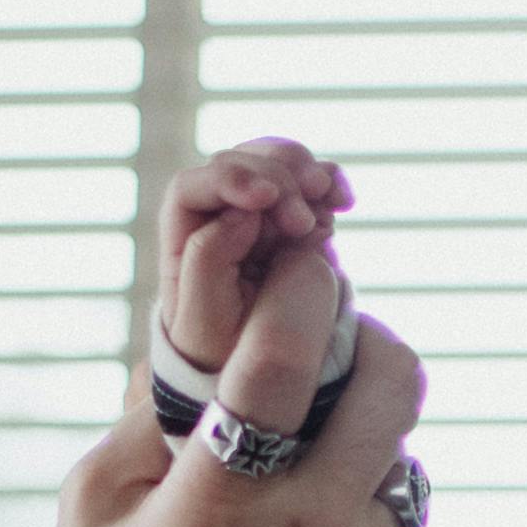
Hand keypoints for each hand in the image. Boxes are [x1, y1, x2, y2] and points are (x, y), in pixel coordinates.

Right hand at [41, 307, 423, 526]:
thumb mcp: (90, 518)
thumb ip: (151, 417)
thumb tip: (202, 327)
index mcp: (219, 506)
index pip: (286, 358)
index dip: (304, 288)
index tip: (304, 259)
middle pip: (395, 383)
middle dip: (371, 339)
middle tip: (335, 340)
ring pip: (388, 459)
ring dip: (345, 448)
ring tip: (278, 496)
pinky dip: (343, 525)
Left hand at [160, 136, 352, 402]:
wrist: (260, 366)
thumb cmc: (222, 347)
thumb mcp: (206, 320)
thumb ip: (208, 263)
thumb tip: (239, 215)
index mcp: (183, 235)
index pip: (192, 187)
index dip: (228, 180)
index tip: (265, 198)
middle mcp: (216, 212)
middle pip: (239, 163)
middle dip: (276, 181)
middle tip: (302, 221)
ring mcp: (256, 208)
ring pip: (274, 160)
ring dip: (305, 171)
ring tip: (329, 201)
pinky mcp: (292, 212)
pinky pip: (309, 179)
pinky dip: (329, 181)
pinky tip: (344, 202)